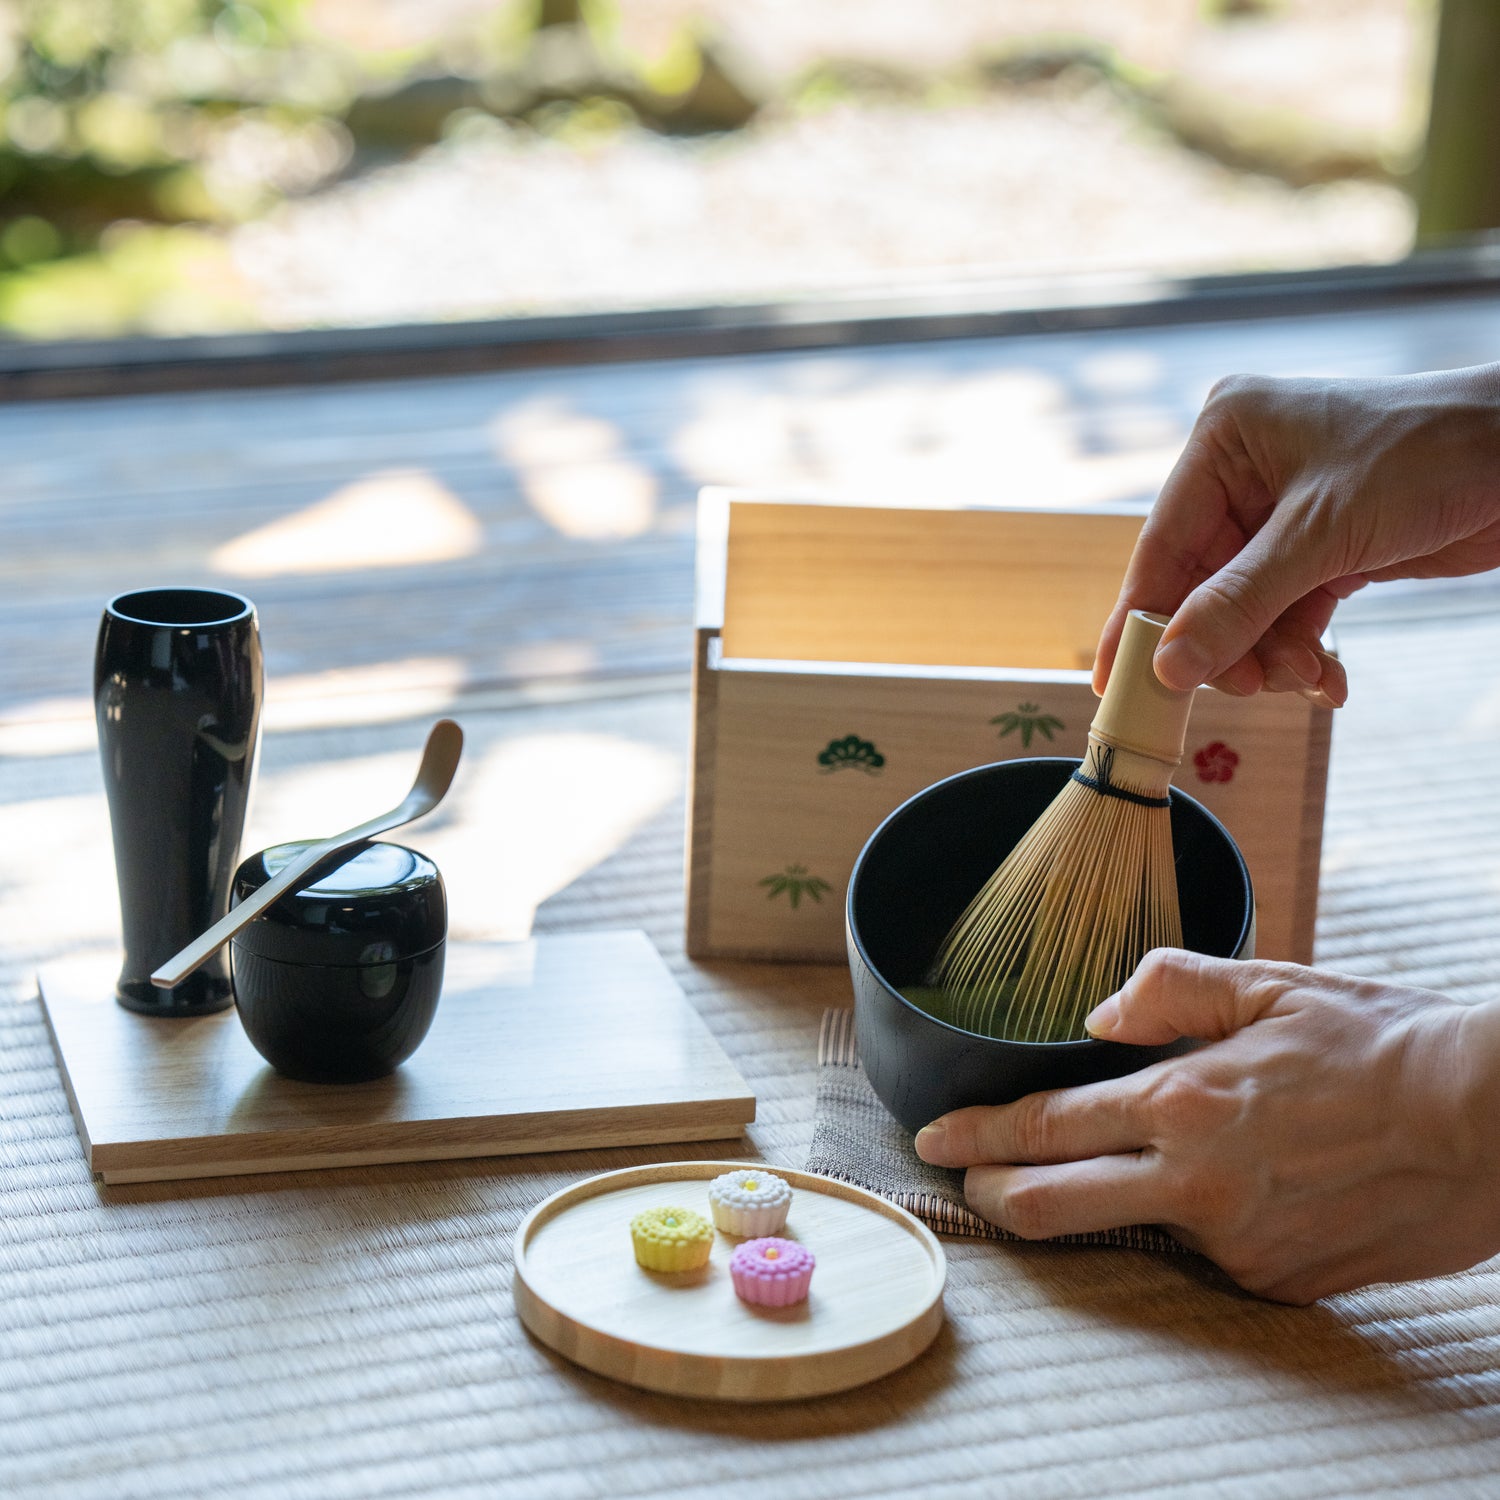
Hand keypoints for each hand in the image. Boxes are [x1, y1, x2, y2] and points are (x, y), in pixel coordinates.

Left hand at [913, 951, 1499, 1302]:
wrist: (1487, 1125)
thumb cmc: (1377, 1042)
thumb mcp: (1269, 984)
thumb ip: (1170, 989)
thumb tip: (1101, 1013)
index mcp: (1183, 1104)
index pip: (1045, 1129)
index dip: (976, 1136)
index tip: (932, 1139)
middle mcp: (1196, 1185)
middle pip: (1051, 1209)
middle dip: (992, 1196)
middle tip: (965, 1180)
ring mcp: (1235, 1244)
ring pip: (1131, 1228)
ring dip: (1105, 1200)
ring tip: (1117, 1162)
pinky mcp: (1276, 1282)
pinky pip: (1207, 1250)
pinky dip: (1197, 1216)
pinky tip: (1239, 1181)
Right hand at [1094, 365, 1499, 701]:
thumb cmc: (1429, 457)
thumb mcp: (1320, 536)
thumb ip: (1238, 604)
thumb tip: (1167, 666)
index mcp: (1225, 438)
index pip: (1162, 544)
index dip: (1139, 618)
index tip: (1116, 682)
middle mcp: (1244, 471)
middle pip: (1201, 584)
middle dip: (1226, 642)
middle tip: (1244, 687)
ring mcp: (1283, 512)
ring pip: (1245, 607)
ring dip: (1271, 652)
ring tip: (1305, 677)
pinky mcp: (1322, 545)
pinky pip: (1287, 610)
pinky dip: (1302, 647)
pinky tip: (1326, 677)